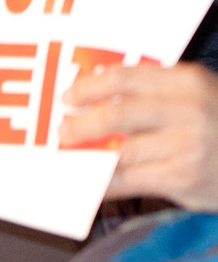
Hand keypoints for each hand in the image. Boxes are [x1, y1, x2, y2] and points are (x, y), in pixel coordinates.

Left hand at [62, 62, 217, 208]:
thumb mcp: (198, 94)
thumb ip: (156, 90)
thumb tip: (96, 92)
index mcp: (188, 82)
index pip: (125, 77)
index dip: (89, 86)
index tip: (68, 95)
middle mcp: (187, 112)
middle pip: (118, 114)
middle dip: (82, 124)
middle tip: (62, 131)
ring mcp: (186, 147)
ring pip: (121, 151)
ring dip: (88, 155)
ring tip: (71, 156)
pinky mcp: (182, 179)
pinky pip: (129, 181)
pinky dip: (103, 184)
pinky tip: (89, 185)